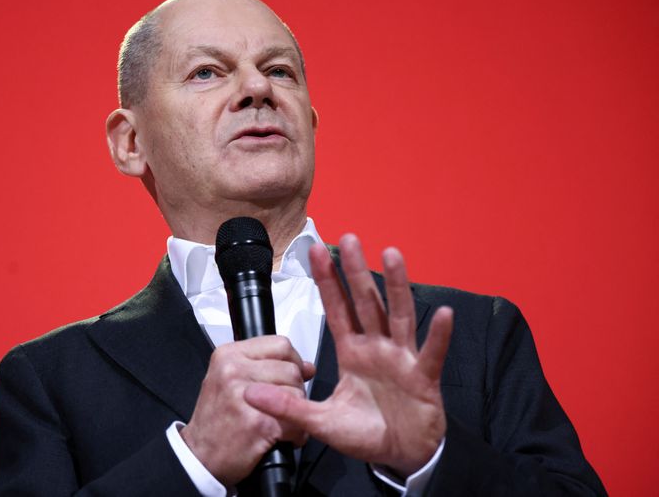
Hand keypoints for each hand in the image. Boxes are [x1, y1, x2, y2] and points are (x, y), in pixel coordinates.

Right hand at [181, 336, 315, 485]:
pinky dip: (295, 435)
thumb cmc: (216, 419)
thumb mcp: (229, 379)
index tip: (287, 377)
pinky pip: (296, 422)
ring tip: (276, 422)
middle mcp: (234, 371)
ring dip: (295, 413)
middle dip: (293, 390)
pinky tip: (280, 437)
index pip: (281, 345)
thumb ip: (265, 366)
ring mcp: (246, 396)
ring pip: (297, 394)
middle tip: (277, 406)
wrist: (199, 456)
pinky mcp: (259, 423)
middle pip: (292, 370)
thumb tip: (307, 366)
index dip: (292, 362)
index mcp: (228, 355)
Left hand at [244, 234, 452, 476]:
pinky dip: (438, 335)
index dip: (327, 282)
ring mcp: (402, 359)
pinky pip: (432, 353)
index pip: (337, 310)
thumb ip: (288, 408)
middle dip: (355, 271)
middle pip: (366, 302)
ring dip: (396, 285)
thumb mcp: (320, 422)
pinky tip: (442, 314)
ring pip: (398, 316)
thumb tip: (250, 395)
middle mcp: (377, 347)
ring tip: (391, 254)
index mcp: (352, 353)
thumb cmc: (366, 433)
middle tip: (347, 239)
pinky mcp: (424, 377)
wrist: (402, 455)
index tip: (315, 252)